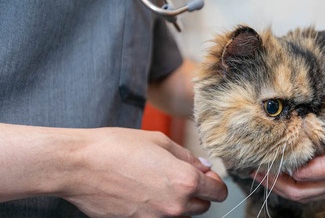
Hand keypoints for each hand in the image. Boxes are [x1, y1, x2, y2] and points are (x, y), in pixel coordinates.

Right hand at [61, 128, 227, 216]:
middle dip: (197, 193)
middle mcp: (174, 206)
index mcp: (185, 181)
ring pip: (181, 216)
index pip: (218, 192)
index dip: (214, 182)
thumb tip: (204, 167)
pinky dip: (157, 210)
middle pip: (202, 206)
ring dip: (178, 203)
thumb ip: (187, 157)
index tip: (207, 176)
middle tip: (179, 176)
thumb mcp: (160, 142)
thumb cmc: (116, 148)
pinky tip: (143, 193)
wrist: (78, 166)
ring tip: (158, 183)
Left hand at [255, 102, 324, 202]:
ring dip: (283, 186)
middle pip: (301, 192)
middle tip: (253, 168)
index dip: (281, 166)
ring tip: (263, 171)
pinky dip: (297, 183)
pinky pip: (317, 188)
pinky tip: (285, 171)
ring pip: (307, 195)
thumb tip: (305, 124)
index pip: (306, 172)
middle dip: (274, 182)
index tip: (261, 156)